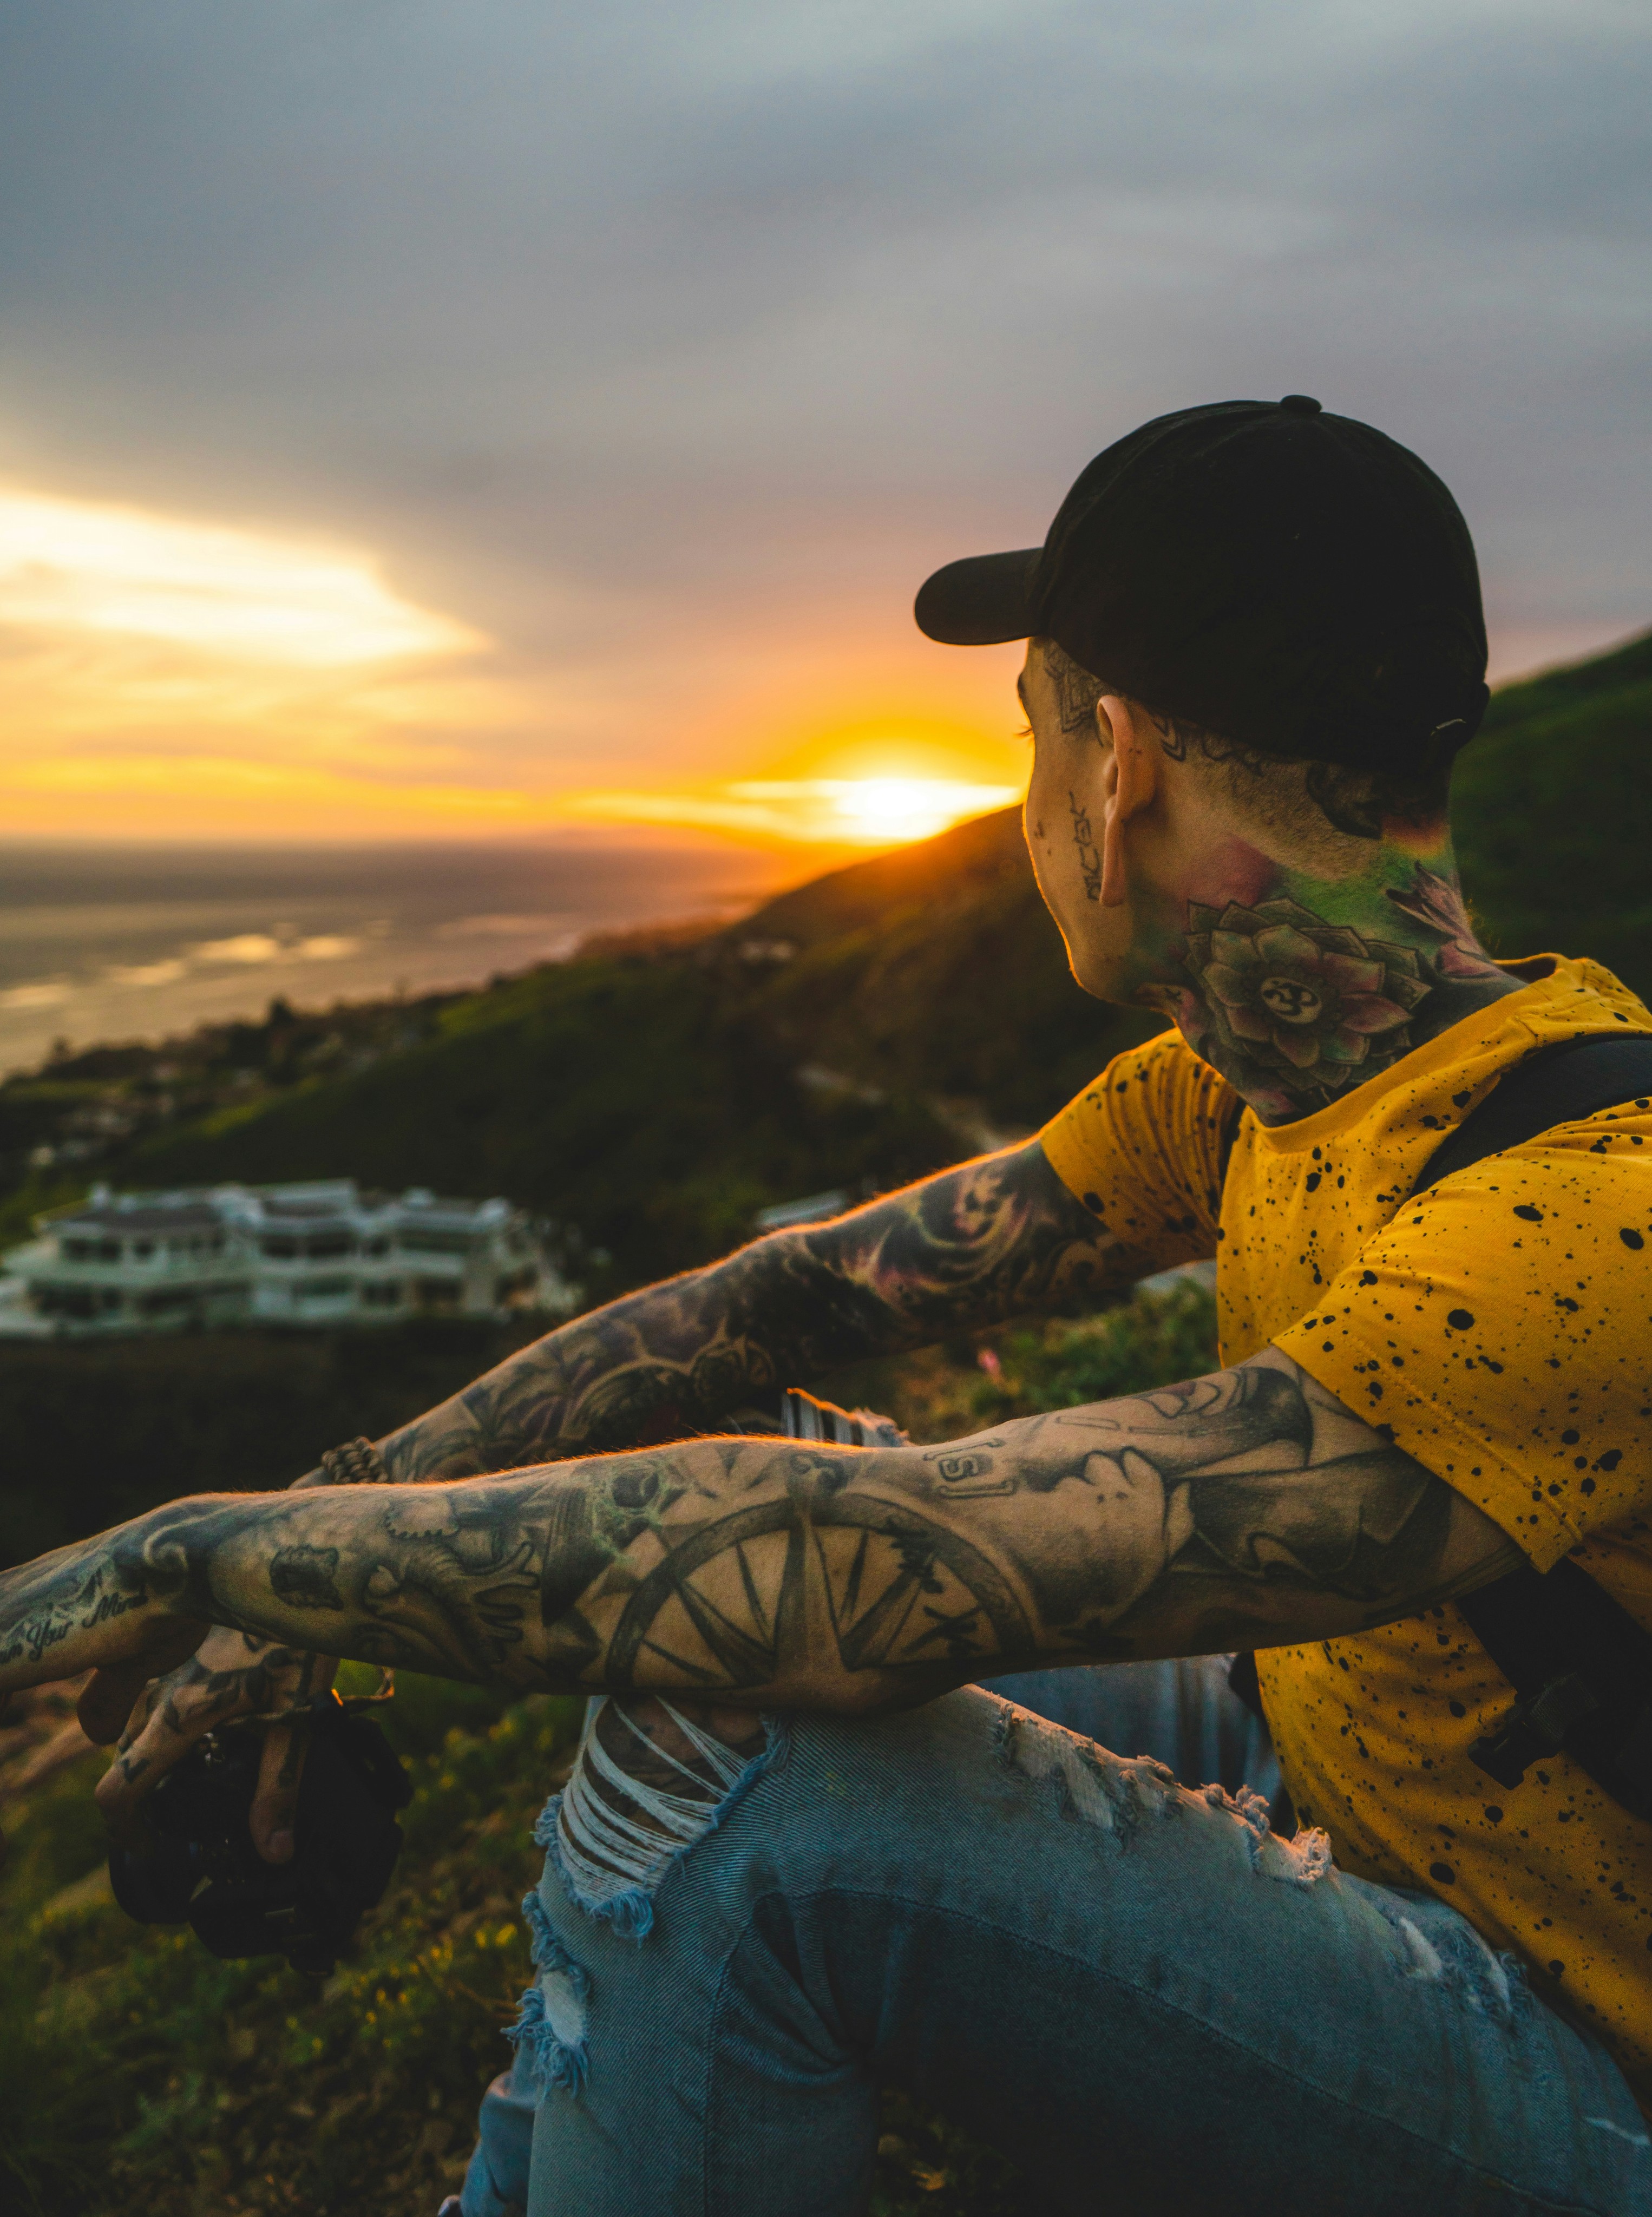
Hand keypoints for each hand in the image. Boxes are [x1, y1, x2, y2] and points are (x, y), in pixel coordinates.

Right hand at [85, 1628, 338, 1862]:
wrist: (297, 1572)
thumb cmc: (300, 1639)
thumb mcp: (298, 1716)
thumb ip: (279, 1786)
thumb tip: (274, 1854)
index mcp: (181, 1717)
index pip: (119, 1787)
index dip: (126, 1830)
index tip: (153, 1847)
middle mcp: (164, 1693)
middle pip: (125, 1760)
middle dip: (140, 1796)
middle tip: (178, 1818)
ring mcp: (171, 1667)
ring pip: (137, 1725)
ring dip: (150, 1756)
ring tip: (194, 1778)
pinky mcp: (187, 1648)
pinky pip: (154, 1693)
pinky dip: (162, 1720)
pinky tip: (206, 1725)